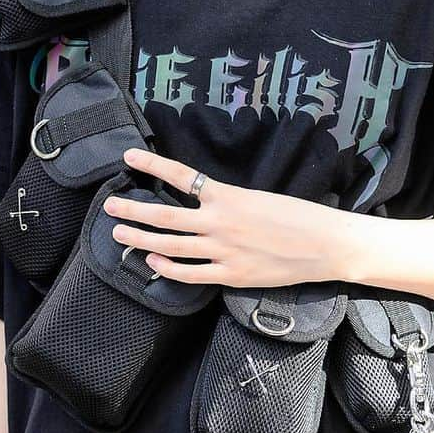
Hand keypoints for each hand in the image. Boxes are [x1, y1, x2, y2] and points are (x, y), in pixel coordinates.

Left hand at [104, 147, 357, 287]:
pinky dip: (168, 268)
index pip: (181, 175)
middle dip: (133, 210)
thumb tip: (202, 205)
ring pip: (170, 245)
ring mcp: (222, 251)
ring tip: (120, 233)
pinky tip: (153, 263)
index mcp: (227, 196)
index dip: (152, 164)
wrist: (324, 244)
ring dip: (141, 239)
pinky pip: (190, 274)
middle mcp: (219, 222)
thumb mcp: (258, 199)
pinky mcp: (231, 275)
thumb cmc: (297, 217)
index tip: (128, 157)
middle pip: (164, 215)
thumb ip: (226, 203)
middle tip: (109, 206)